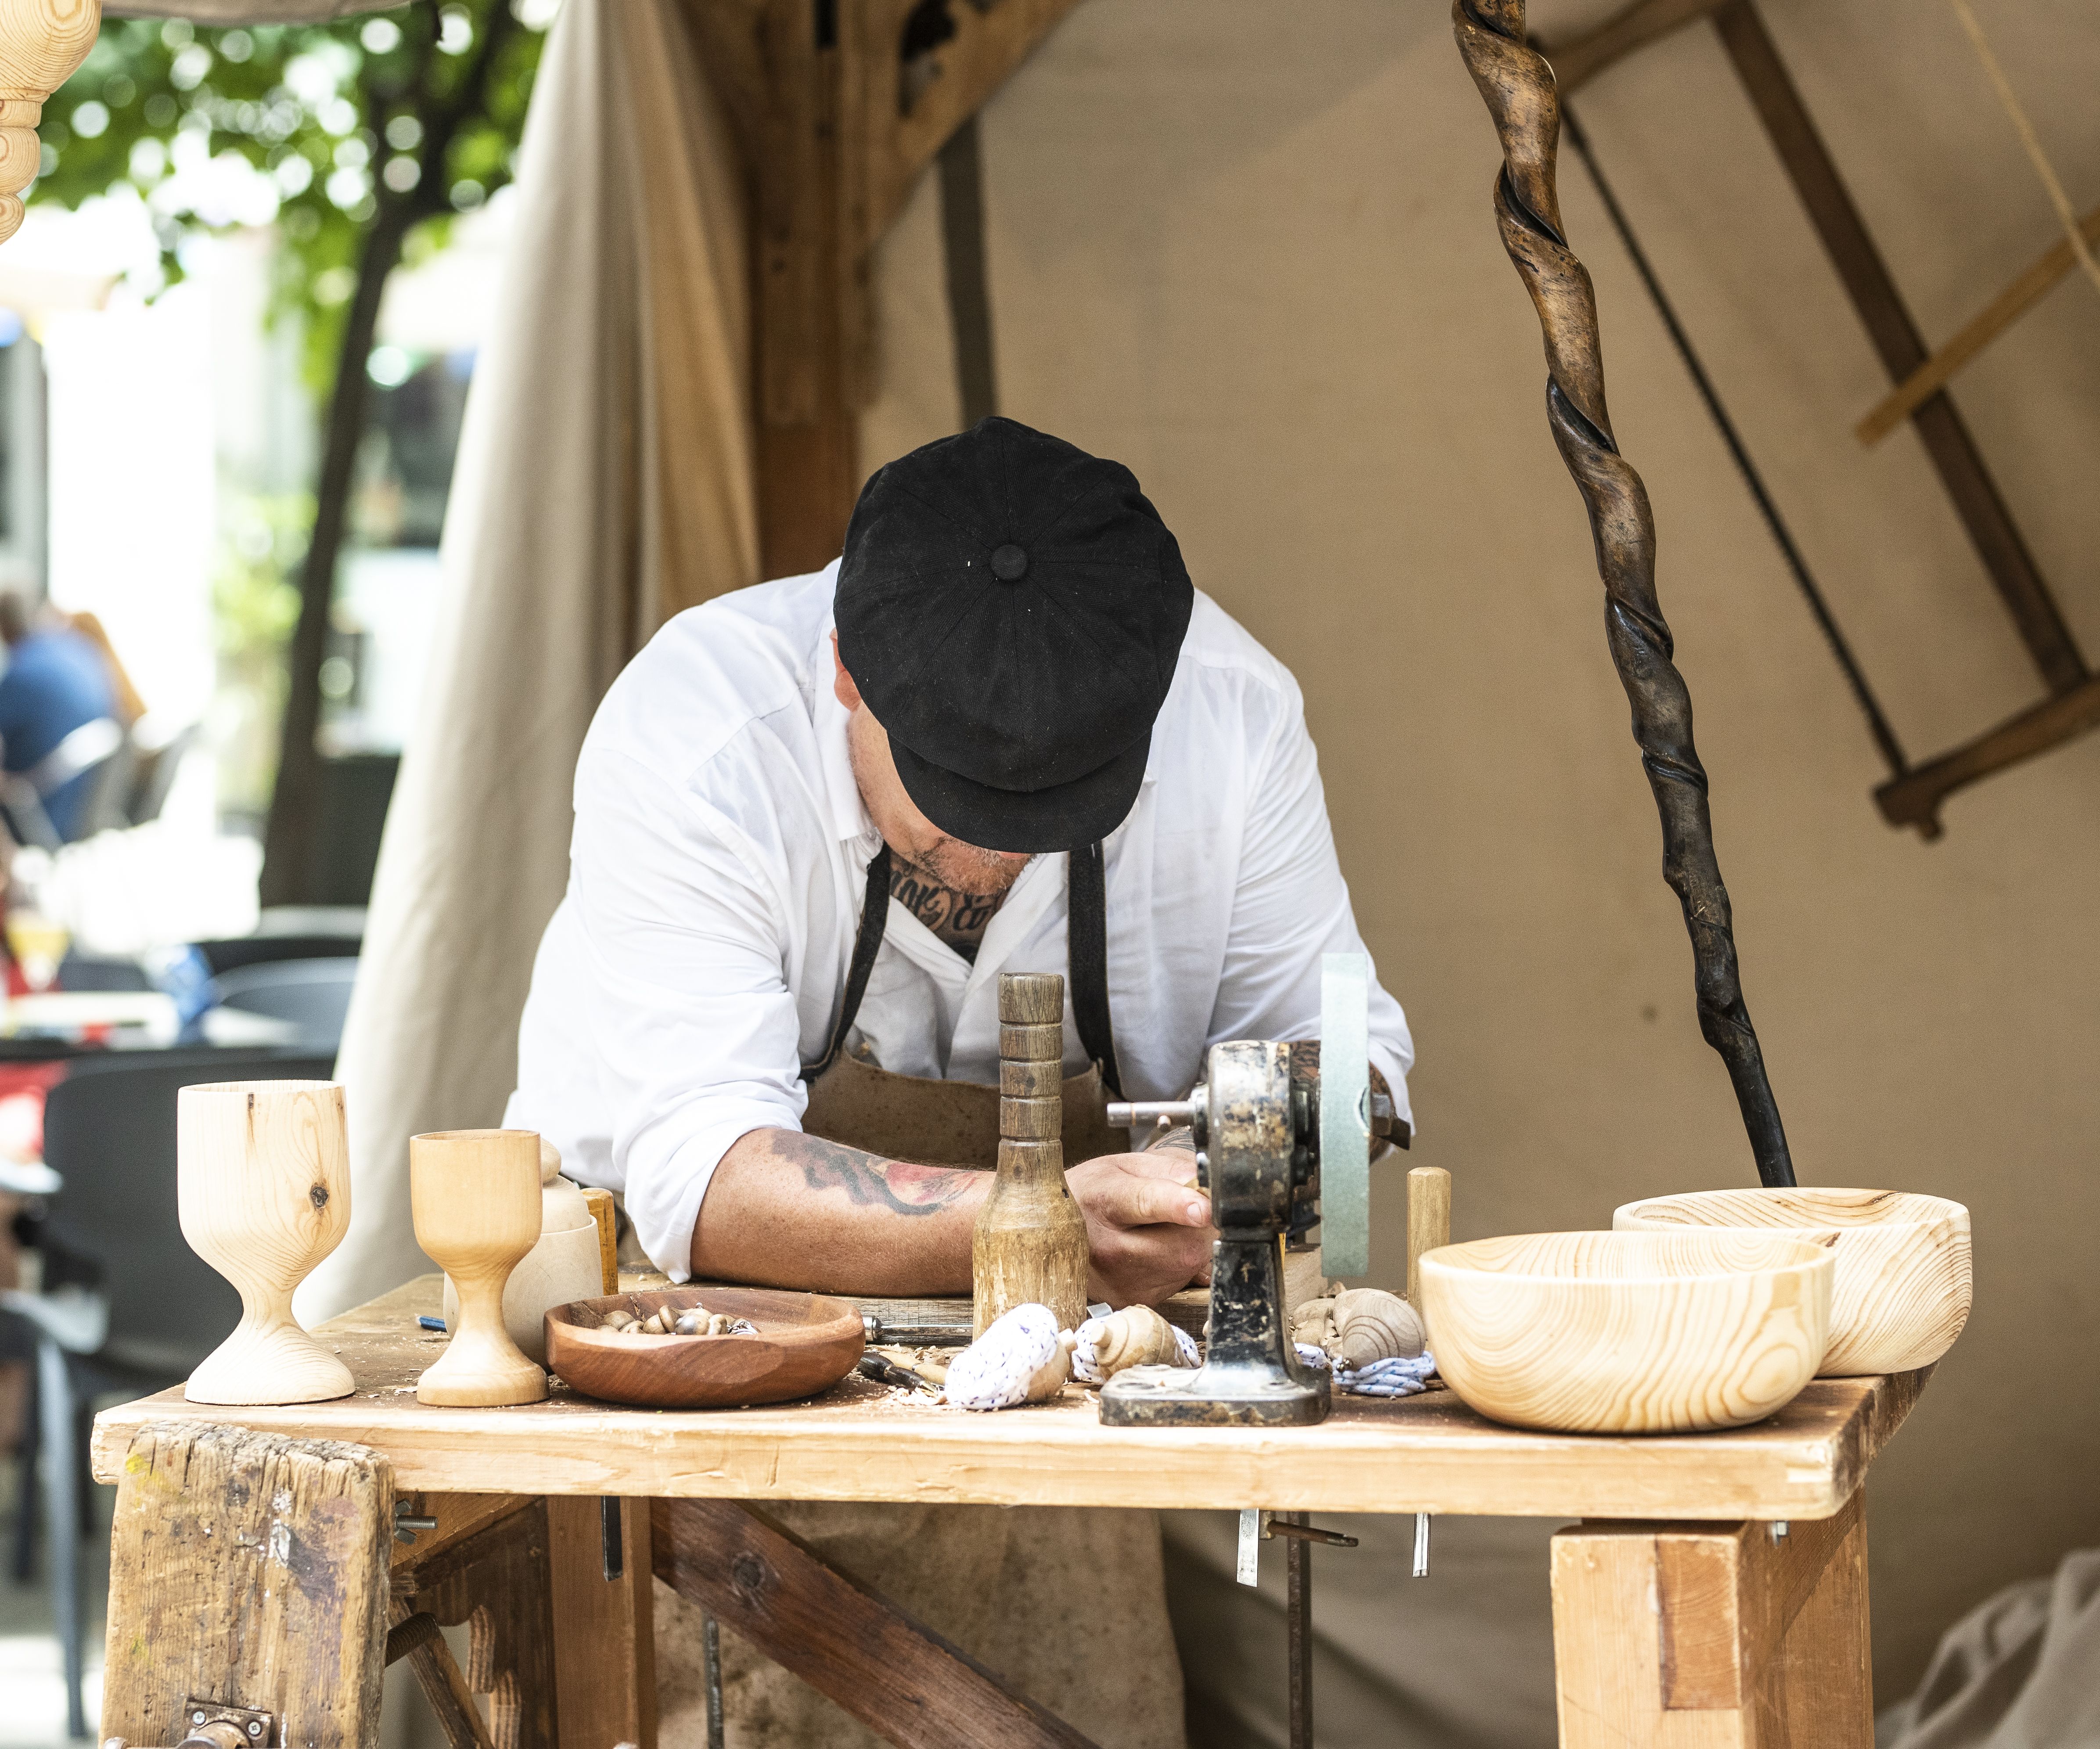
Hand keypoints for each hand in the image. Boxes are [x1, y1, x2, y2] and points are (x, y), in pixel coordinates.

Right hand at [1066, 1152, 1214, 1307]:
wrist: (1059, 1233)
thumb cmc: (1097, 1193)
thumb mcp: (1127, 1166)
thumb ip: (1170, 1169)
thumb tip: (1208, 1182)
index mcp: (1105, 1200)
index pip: (1146, 1204)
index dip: (1178, 1206)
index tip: (1203, 1209)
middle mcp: (1108, 1246)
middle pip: (1182, 1245)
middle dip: (1201, 1228)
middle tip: (1189, 1211)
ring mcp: (1119, 1280)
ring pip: (1187, 1266)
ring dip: (1191, 1246)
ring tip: (1162, 1231)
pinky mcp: (1131, 1299)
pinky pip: (1180, 1282)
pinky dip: (1179, 1265)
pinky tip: (1156, 1251)